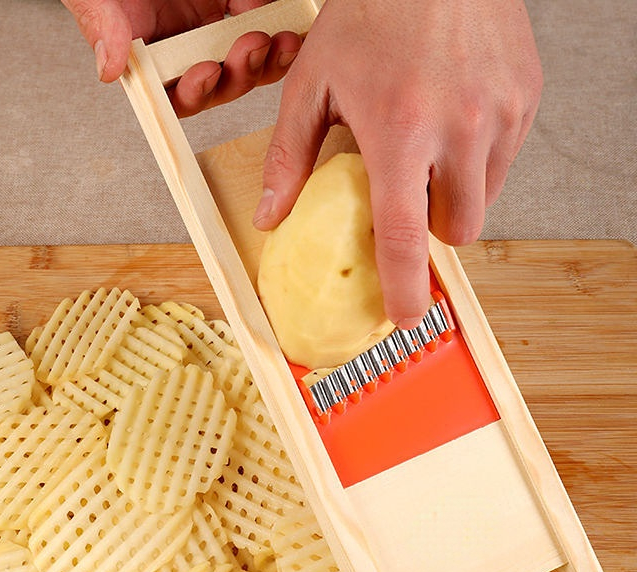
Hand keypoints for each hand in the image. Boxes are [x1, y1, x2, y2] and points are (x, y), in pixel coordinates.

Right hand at [62, 0, 301, 115]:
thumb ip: (101, 25)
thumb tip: (109, 71)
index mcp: (153, 55)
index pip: (178, 93)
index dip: (196, 92)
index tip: (207, 72)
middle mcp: (186, 45)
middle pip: (222, 82)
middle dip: (240, 73)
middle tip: (251, 47)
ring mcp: (213, 23)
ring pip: (249, 57)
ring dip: (266, 56)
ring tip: (278, 37)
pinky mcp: (237, 1)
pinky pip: (264, 17)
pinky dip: (277, 18)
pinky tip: (283, 14)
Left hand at [252, 0, 542, 327]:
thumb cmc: (373, 10)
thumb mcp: (313, 83)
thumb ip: (289, 158)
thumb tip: (270, 216)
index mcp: (401, 133)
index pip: (406, 238)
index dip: (404, 287)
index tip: (403, 317)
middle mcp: (460, 129)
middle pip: (454, 230)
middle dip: (428, 233)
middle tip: (404, 202)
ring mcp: (500, 114)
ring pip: (482, 201)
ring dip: (453, 199)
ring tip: (426, 156)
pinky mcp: (525, 98)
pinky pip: (504, 163)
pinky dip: (477, 164)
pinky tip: (452, 129)